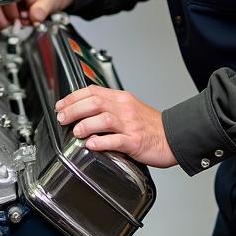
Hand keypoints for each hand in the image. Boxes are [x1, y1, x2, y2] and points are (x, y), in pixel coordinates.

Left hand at [55, 86, 176, 167]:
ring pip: (103, 119)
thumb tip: (83, 111)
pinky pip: (115, 140)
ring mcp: (130, 125)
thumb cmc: (151, 126)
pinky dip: (101, 142)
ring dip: (85, 124)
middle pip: (94, 103)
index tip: (61, 105)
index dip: (73, 98)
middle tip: (62, 118)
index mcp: (121, 99)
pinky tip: (91, 144)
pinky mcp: (135, 141)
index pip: (92, 91)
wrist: (174, 137)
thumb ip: (109, 108)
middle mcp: (125, 109)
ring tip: (76, 132)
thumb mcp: (129, 109)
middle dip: (73, 110)